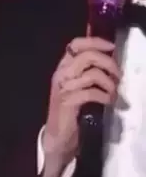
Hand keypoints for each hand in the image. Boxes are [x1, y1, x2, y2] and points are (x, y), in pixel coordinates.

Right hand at [40, 37, 119, 176]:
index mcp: (63, 66)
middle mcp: (61, 73)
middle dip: (108, 64)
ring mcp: (63, 87)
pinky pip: (91, 93)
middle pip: (87, 56)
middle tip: (118, 76)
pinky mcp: (68, 102)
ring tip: (113, 93)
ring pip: (92, 74)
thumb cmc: (71, 108)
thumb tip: (110, 59)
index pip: (76, 44)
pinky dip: (104, 96)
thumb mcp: (77, 85)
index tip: (111, 47)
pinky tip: (108, 102)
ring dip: (109, 83)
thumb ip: (86, 71)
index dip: (95, 42)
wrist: (58, 135)